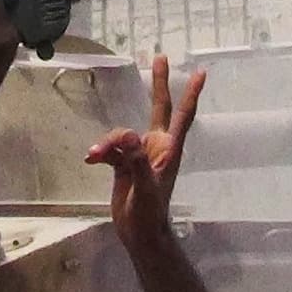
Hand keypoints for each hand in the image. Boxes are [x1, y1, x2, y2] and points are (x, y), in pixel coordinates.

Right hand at [86, 55, 206, 251]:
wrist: (139, 234)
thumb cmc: (150, 213)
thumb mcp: (145, 188)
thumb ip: (137, 160)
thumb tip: (128, 135)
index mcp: (168, 150)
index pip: (182, 116)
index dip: (191, 95)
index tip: (201, 73)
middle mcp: (155, 147)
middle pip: (158, 108)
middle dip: (158, 84)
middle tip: (160, 57)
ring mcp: (139, 155)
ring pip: (122, 134)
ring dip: (108, 142)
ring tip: (95, 156)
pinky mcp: (124, 165)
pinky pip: (110, 150)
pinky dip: (100, 153)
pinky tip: (91, 161)